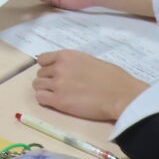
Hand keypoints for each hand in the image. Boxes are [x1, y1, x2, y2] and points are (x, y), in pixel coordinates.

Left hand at [32, 50, 147, 121]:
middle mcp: (59, 67)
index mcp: (67, 55)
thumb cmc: (113, 78)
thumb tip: (69, 70)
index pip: (42, 59)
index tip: (54, 73)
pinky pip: (40, 98)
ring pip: (37, 86)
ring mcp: (57, 84)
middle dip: (48, 80)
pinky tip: (55, 103)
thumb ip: (74, 63)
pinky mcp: (58, 101)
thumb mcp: (90, 61)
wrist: (121, 95)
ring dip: (45, 90)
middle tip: (59, 87)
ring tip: (57, 96)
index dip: (47, 67)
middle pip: (40, 74)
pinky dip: (45, 100)